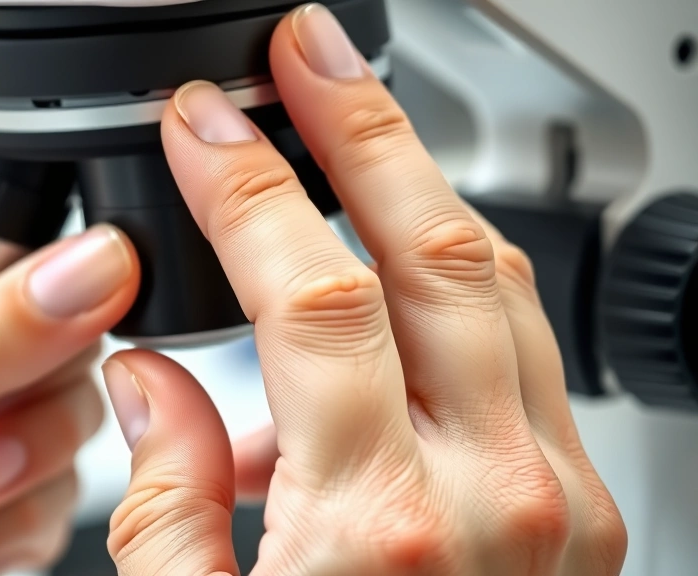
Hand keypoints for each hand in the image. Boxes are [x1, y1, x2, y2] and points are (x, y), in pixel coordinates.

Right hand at [103, 5, 626, 575]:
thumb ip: (163, 494)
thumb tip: (149, 376)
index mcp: (374, 529)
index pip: (308, 290)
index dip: (244, 184)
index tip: (202, 123)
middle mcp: (492, 501)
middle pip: (434, 245)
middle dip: (363, 126)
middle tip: (310, 54)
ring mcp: (557, 503)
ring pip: (499, 280)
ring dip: (422, 184)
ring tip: (357, 126)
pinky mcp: (583, 514)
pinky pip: (523, 350)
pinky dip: (458, 283)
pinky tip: (393, 272)